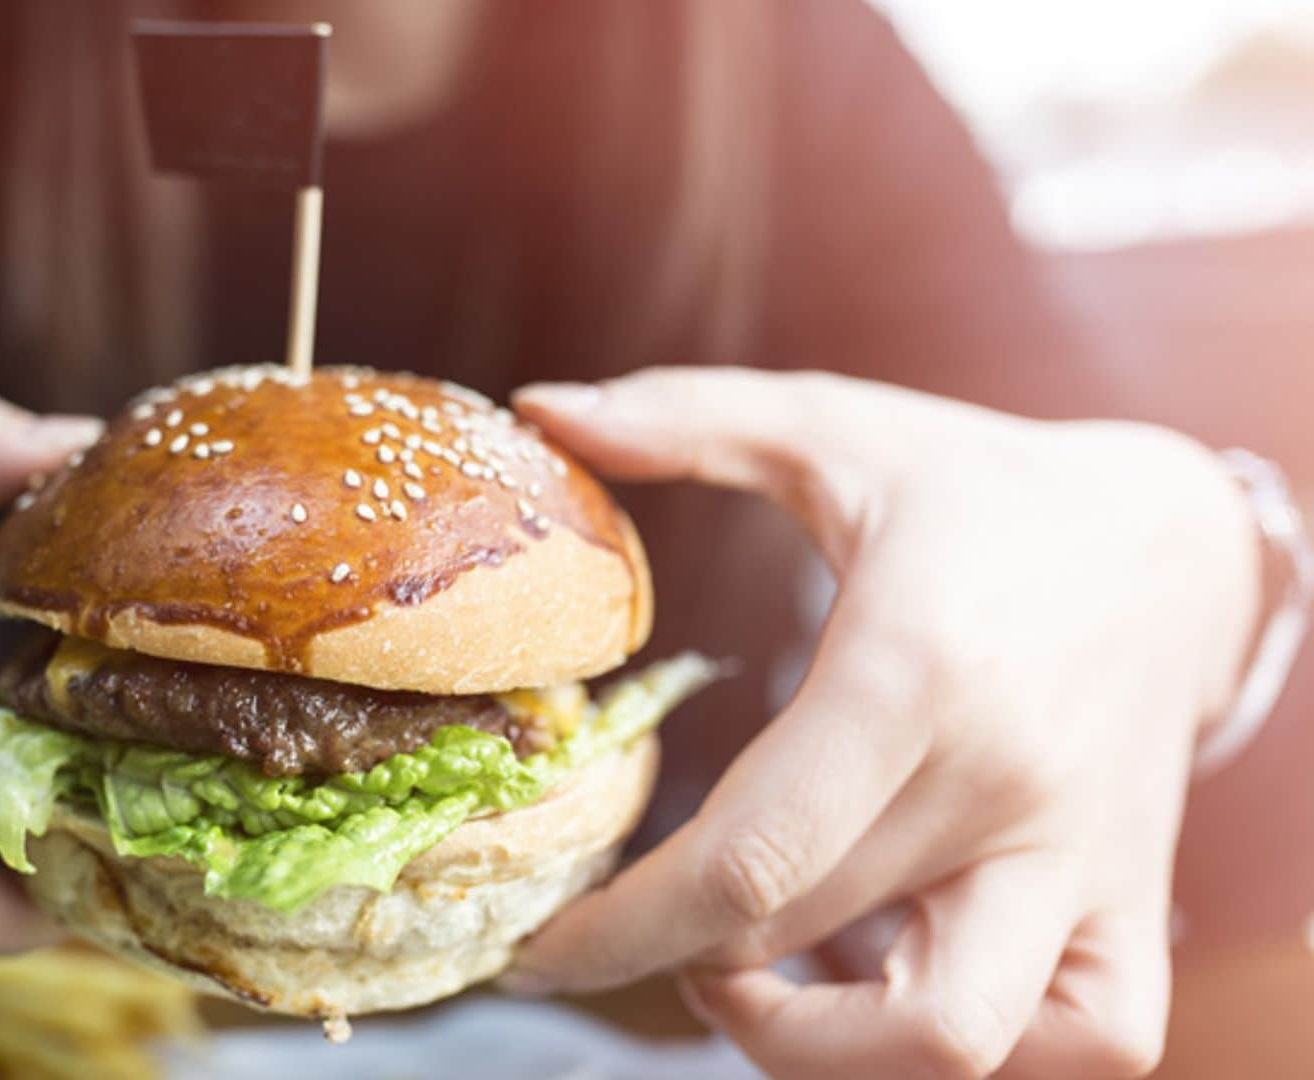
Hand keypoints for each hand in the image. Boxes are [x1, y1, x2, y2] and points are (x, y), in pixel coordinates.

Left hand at [507, 368, 1259, 1077]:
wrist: (1176, 546)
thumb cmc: (985, 494)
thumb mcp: (836, 427)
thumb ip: (684, 419)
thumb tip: (544, 407)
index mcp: (913, 670)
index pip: (748, 858)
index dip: (622, 930)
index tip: (541, 950)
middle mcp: (1007, 784)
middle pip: (804, 945)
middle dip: (676, 963)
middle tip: (631, 924)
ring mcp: (1085, 861)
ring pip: (955, 1039)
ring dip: (819, 1041)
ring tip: (746, 973)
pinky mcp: (1137, 907)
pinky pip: (1081, 1043)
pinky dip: (971, 1054)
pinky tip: (882, 987)